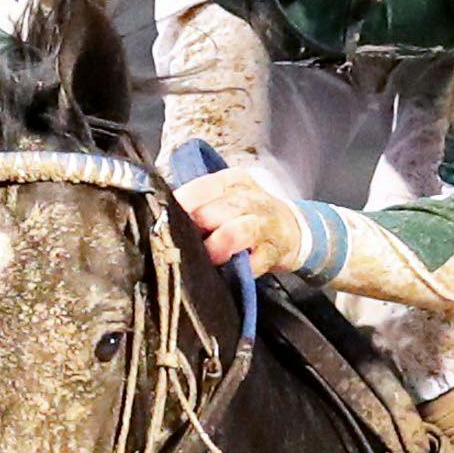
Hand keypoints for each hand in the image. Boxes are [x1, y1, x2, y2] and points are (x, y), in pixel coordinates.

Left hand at [175, 165, 305, 278]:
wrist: (290, 228)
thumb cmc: (247, 214)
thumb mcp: (226, 198)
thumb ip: (199, 204)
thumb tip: (163, 217)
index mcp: (232, 181)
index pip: (200, 189)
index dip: (179, 206)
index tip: (163, 220)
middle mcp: (250, 199)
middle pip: (214, 211)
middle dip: (193, 229)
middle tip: (179, 243)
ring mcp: (264, 225)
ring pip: (234, 233)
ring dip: (214, 248)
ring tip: (205, 257)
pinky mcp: (273, 252)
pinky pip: (252, 263)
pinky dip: (236, 269)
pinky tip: (225, 271)